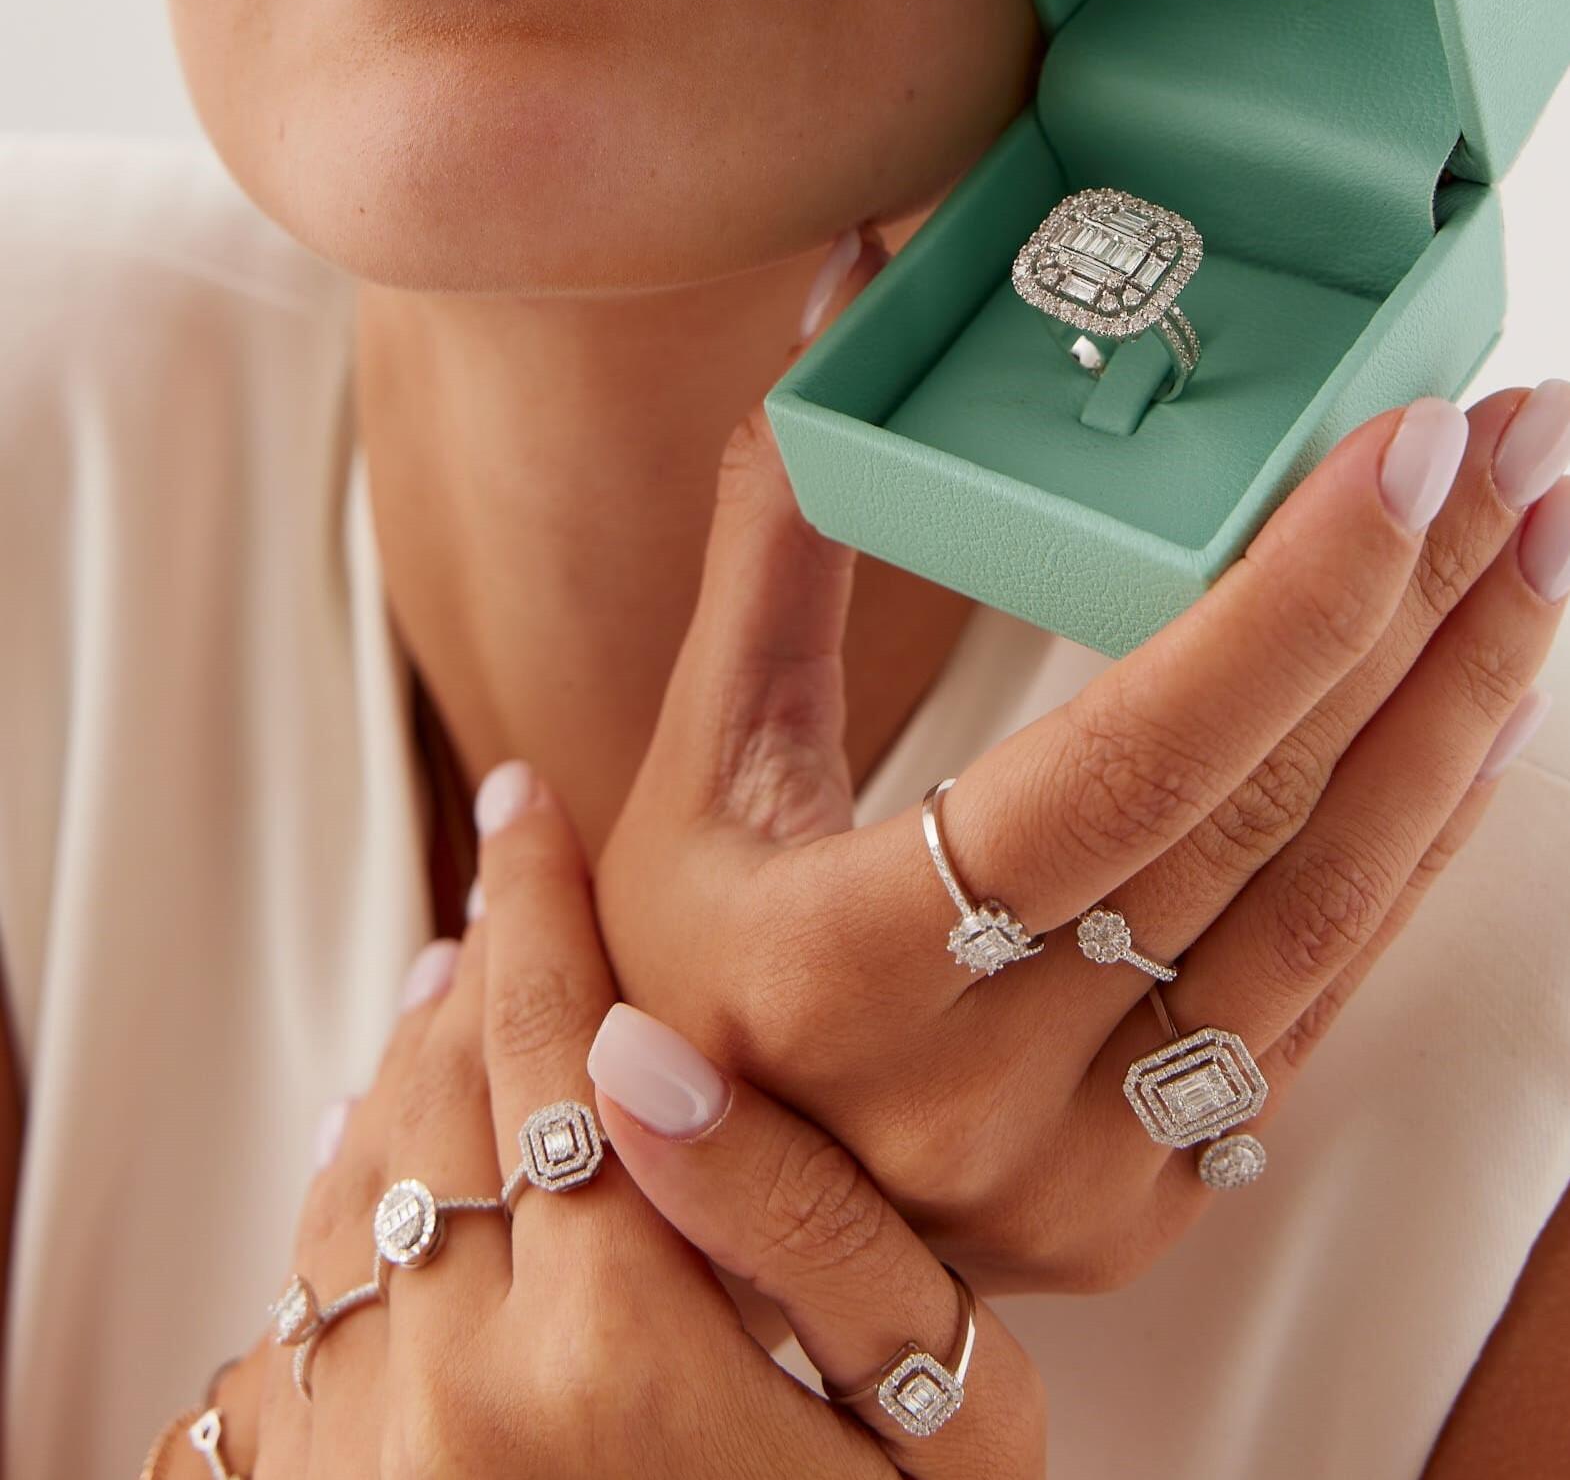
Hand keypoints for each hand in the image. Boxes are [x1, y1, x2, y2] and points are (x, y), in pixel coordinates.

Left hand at [193, 766, 1046, 1477]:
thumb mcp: (942, 1422)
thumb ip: (811, 1228)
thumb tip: (651, 1056)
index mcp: (616, 1348)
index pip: (550, 1043)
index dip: (538, 900)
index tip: (530, 802)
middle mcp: (460, 1394)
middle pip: (438, 1091)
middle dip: (474, 962)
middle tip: (506, 882)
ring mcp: (370, 1464)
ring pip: (353, 1184)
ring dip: (399, 1067)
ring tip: (444, 994)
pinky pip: (287, 1309)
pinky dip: (337, 1200)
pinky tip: (381, 1159)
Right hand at [594, 227, 1568, 1293]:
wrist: (685, 1232)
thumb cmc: (680, 960)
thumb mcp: (699, 757)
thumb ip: (780, 529)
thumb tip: (848, 285)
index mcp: (839, 961)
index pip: (1118, 766)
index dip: (1284, 603)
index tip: (1409, 442)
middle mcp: (976, 1086)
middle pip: (1257, 818)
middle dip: (1415, 607)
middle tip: (1518, 442)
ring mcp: (1085, 1166)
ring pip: (1328, 913)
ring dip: (1458, 717)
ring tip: (1538, 556)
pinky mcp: (1156, 1201)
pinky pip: (1324, 1003)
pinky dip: (1416, 851)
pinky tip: (1478, 727)